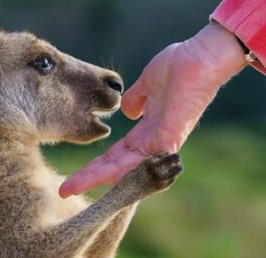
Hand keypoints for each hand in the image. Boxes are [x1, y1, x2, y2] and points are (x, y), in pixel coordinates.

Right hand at [59, 22, 247, 197]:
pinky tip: (105, 178)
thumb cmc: (180, 67)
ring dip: (98, 177)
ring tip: (74, 186)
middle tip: (64, 191)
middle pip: (115, 167)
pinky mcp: (170, 138)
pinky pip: (145, 161)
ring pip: (125, 168)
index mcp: (146, 131)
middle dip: (89, 178)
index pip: (116, 156)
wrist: (202, 59)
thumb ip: (135, 99)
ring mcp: (161, 143)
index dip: (95, 167)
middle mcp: (152, 142)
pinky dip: (125, 171)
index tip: (74, 178)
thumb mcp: (148, 84)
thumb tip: (126, 111)